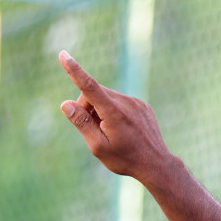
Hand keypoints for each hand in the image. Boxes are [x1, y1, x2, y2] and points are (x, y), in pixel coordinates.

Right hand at [58, 51, 173, 181]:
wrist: (156, 165)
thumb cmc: (125, 159)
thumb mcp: (98, 147)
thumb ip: (82, 123)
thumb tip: (66, 104)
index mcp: (114, 112)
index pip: (89, 86)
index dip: (74, 70)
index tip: (64, 55)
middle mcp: (126, 102)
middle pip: (94, 93)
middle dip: (87, 107)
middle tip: (94, 129)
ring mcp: (136, 102)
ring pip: (107, 97)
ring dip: (101, 110)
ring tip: (111, 132)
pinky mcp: (142, 105)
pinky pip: (120, 102)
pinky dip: (114, 111)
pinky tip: (123, 130)